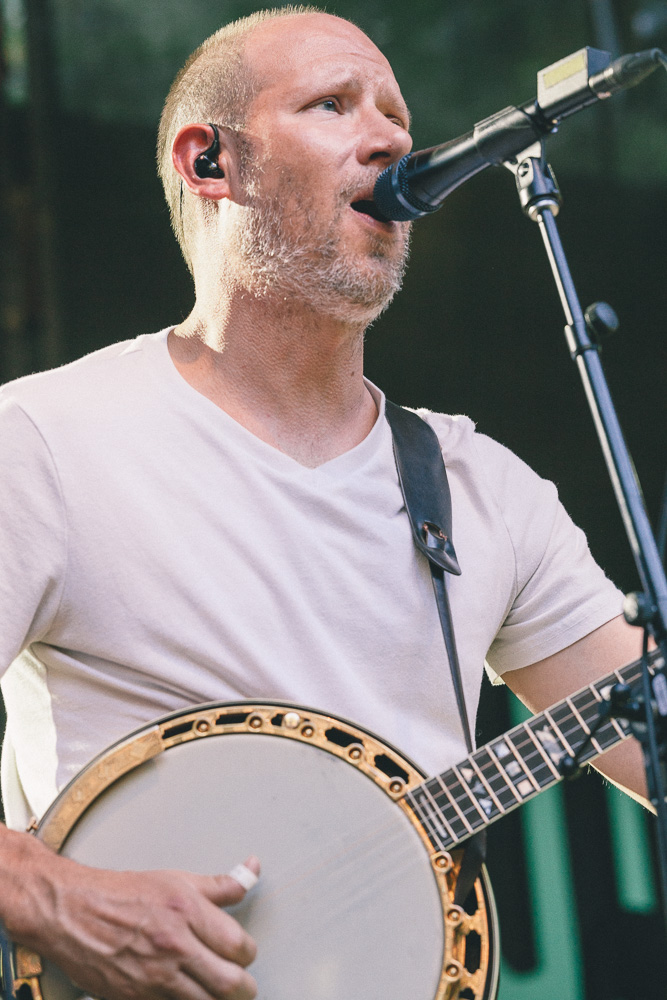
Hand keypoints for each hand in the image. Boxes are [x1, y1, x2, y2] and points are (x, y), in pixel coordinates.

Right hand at [4, 831, 259, 999]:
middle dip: (244, 988)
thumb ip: (221, 884)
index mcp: (189, 911)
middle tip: (242, 986)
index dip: (248, 954)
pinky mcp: (135, 998)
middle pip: (230, 984)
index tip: (244, 955)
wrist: (73, 911)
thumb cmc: (125, 893)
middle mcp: (174, 945)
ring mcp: (154, 977)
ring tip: (215, 992)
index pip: (239, 946)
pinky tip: (187, 995)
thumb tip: (254, 868)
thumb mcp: (178, 880)